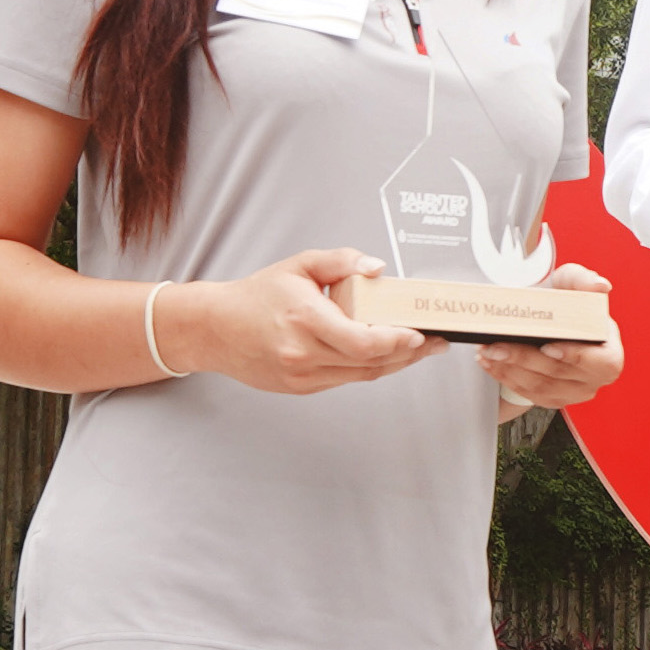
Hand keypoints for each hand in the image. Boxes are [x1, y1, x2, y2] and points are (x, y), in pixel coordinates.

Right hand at [169, 247, 441, 395]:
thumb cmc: (257, 296)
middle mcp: (303, 354)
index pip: (364, 343)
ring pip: (361, 376)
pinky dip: (367, 368)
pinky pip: (344, 379)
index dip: (398, 342)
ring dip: (394, 364)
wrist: (215, 328)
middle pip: (370, 364)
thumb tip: (377, 268)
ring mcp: (301, 376)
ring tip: (417, 349)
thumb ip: (341, 261)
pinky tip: (383, 355)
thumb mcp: (299, 265)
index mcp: (305, 321)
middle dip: (408, 354)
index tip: (420, 333)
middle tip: (434, 343)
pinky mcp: (300, 388)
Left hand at [475, 267, 622, 411]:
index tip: (547, 346)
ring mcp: (574, 392)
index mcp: (609, 352)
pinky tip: (489, 362)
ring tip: (487, 351)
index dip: (575, 356)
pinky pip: (528, 393)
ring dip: (509, 369)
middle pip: (559, 374)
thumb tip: (600, 285)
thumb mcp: (573, 283)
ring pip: (540, 387)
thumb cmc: (566, 304)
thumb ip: (584, 280)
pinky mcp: (552, 398)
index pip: (601, 362)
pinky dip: (505, 377)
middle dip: (524, 359)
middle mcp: (595, 378)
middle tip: (496, 345)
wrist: (551, 322)